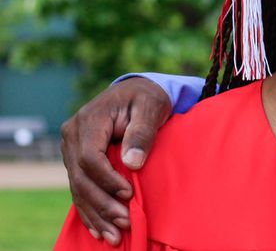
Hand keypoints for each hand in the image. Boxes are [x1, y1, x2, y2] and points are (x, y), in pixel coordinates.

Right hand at [60, 77, 171, 244]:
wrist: (136, 92)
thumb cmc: (146, 98)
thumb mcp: (150, 106)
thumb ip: (142, 132)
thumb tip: (133, 163)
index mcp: (88, 120)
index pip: (90, 158)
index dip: (107, 180)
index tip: (128, 194)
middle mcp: (72, 135)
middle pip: (81, 177)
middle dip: (102, 204)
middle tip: (124, 223)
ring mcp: (71, 149)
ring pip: (77, 188)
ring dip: (95, 214)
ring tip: (113, 236)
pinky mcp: (76, 160)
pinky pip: (78, 189)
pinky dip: (88, 211)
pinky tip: (98, 230)